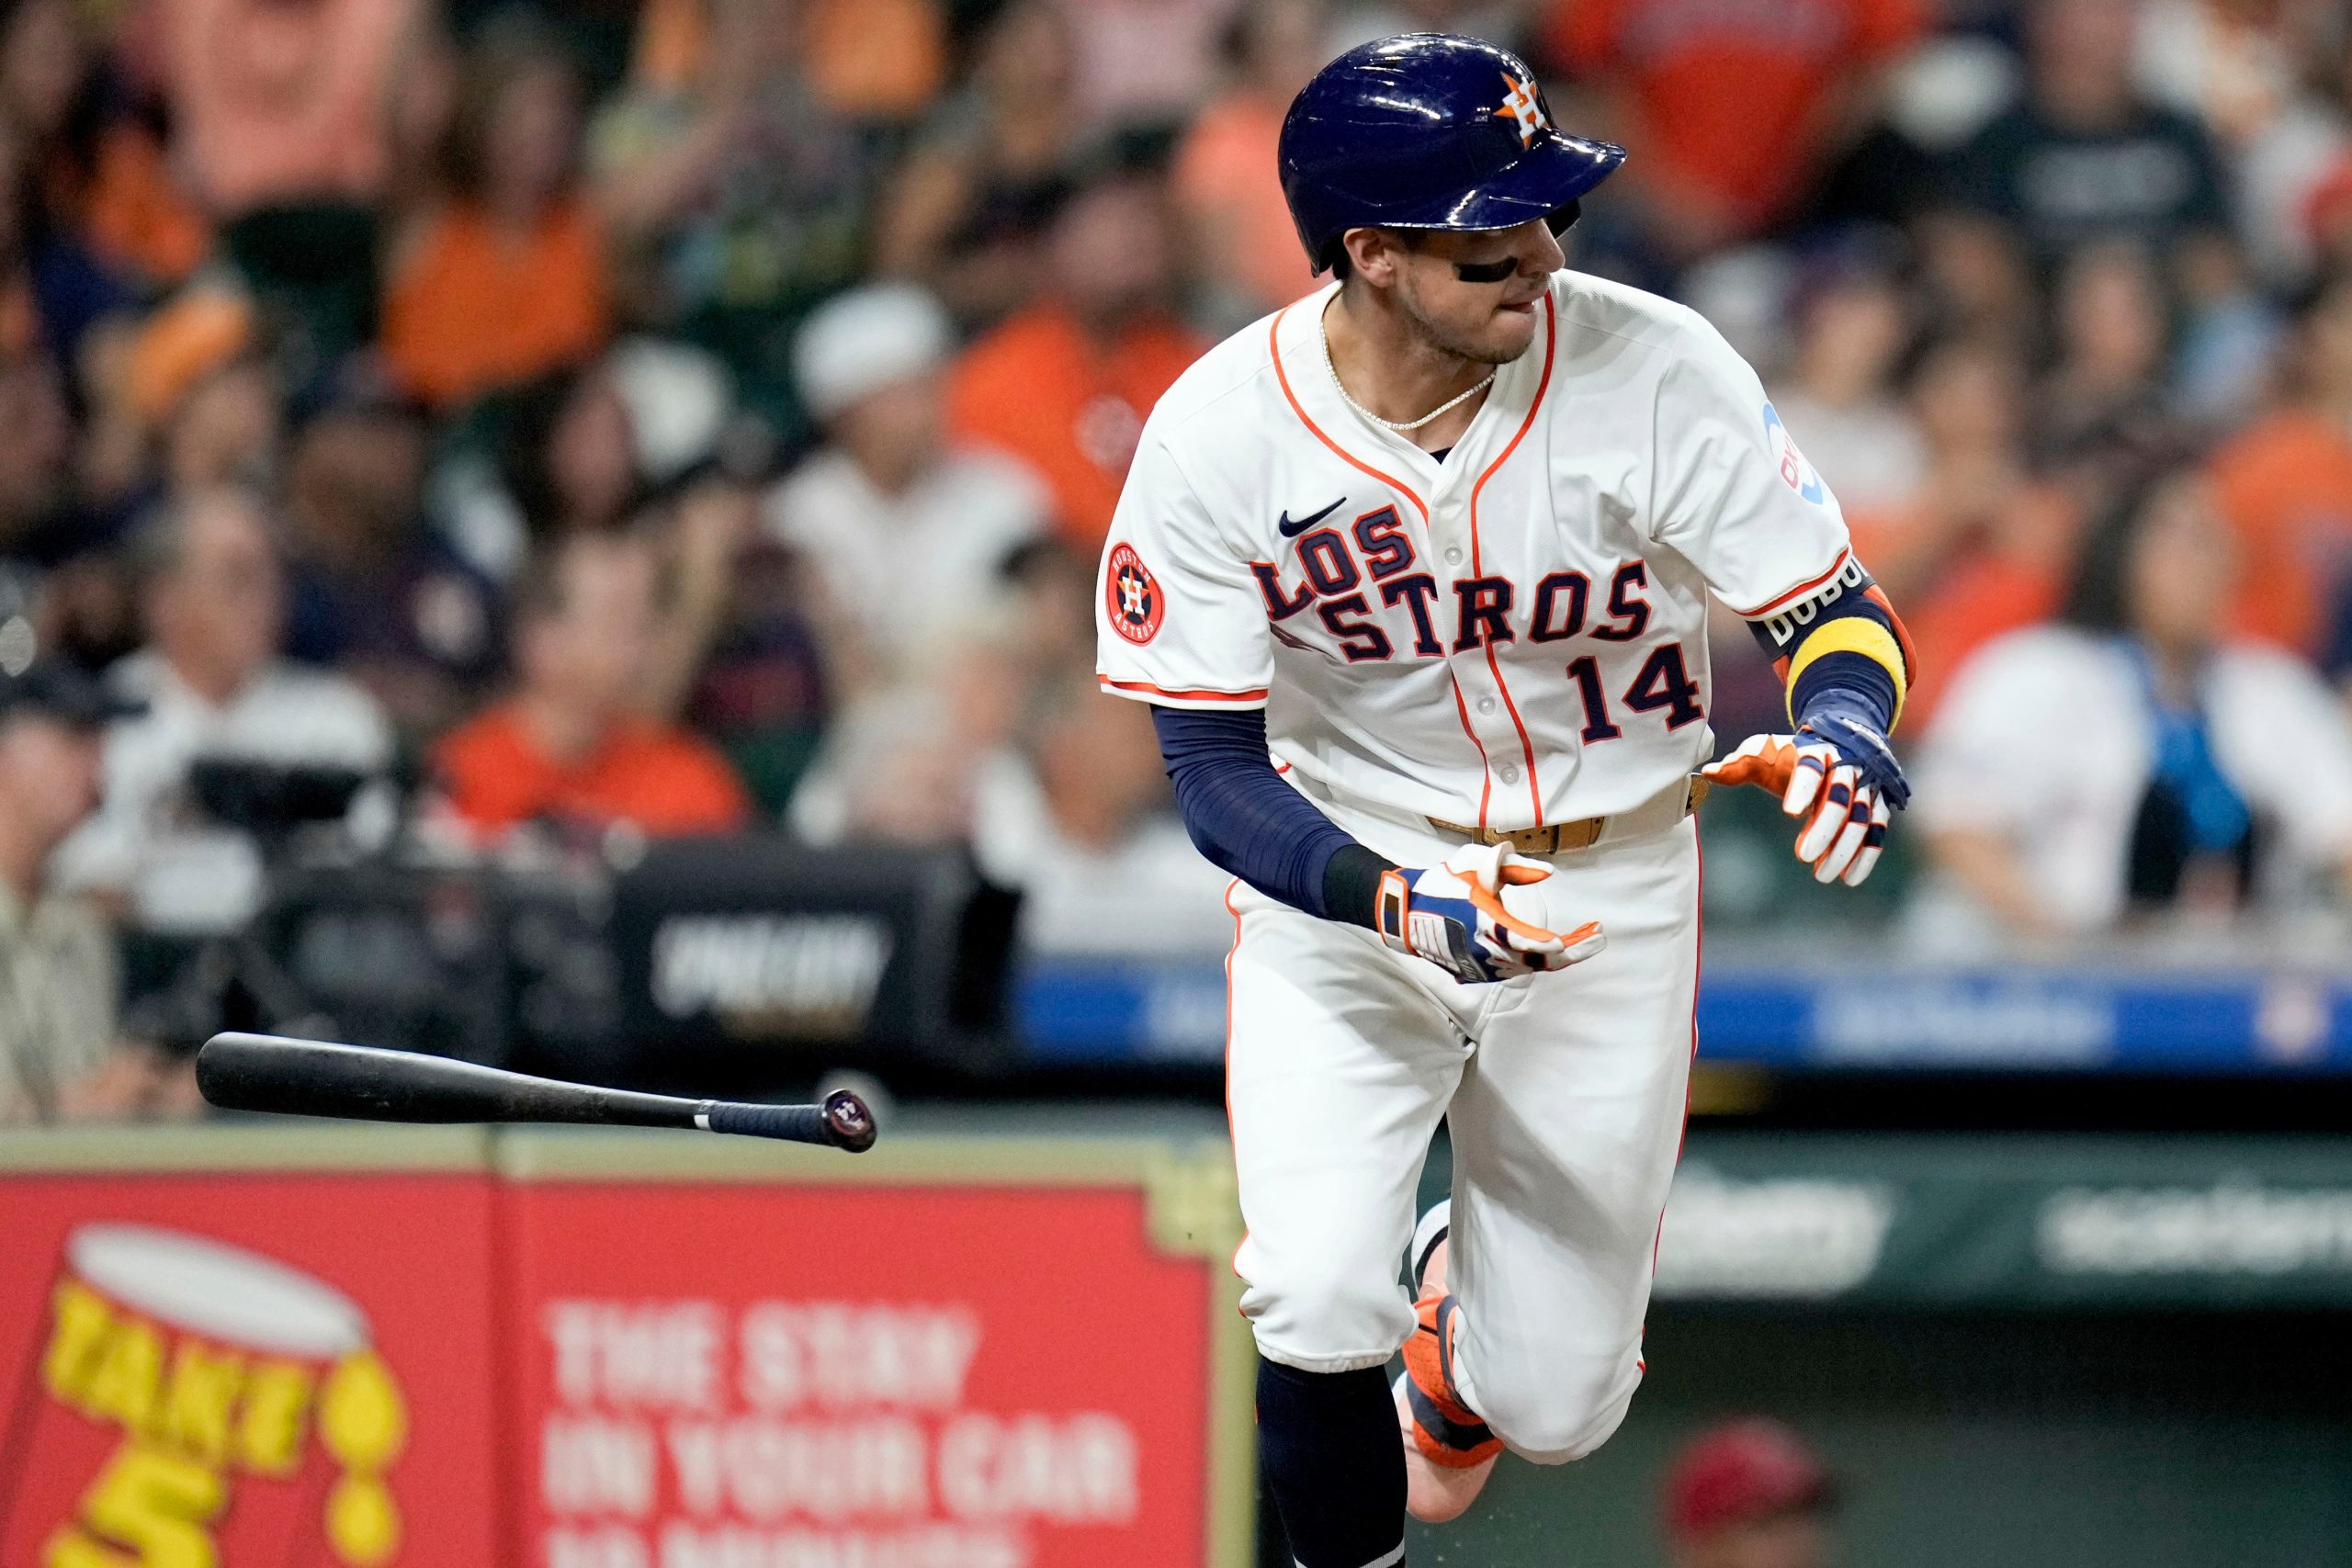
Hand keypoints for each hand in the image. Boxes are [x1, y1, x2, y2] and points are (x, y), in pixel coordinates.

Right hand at [1376, 844, 1605, 983]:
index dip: (1553, 943)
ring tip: (1580, 938)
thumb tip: (1547, 873)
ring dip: (1556, 955)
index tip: (1577, 937)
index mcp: (1484, 921)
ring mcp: (1481, 966)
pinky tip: (1550, 948)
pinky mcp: (1478, 974)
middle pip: (1537, 961)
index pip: (1525, 940)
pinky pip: (1515, 970)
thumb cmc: (1442, 884)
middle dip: (1571, 950)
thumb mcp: (1475, 863)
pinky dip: (1535, 960)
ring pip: (1529, 968)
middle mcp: (1484, 949)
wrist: (1405, 914)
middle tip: (1595, 939)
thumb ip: (1512, 866)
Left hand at [1701, 719, 1905, 886]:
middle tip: (1803, 856)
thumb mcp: (1764, 753)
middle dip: (1825, 826)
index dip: (1802, 788)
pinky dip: (1866, 854)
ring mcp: (1865, 786)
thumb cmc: (1788, 754)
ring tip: (1822, 875)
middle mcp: (1846, 766)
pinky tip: (1850, 878)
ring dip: (1844, 847)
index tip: (1789, 812)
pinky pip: (1877, 830)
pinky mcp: (1877, 804)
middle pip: (1841, 795)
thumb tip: (1708, 773)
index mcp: (1815, 751)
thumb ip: (1740, 764)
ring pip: (1863, 816)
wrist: (1834, 742)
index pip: (1811, 767)